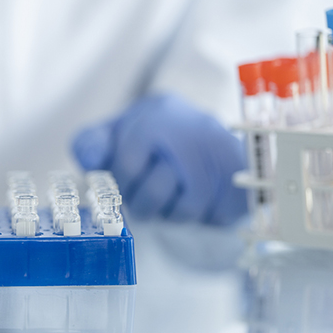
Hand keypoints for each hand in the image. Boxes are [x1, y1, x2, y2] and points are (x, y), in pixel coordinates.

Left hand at [73, 94, 246, 225]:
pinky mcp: (243, 173)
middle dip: (144, 205)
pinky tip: (201, 201)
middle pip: (155, 193)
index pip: (126, 167)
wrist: (197, 131)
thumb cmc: (146, 138)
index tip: (125, 185)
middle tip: (147, 200)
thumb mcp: (113, 134)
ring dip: (174, 214)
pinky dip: (206, 217)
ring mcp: (223, 150)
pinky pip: (219, 214)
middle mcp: (193, 127)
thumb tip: (90, 160)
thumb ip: (90, 145)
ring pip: (188, 209)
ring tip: (173, 199)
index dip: (121, 186)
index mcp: (154, 115)